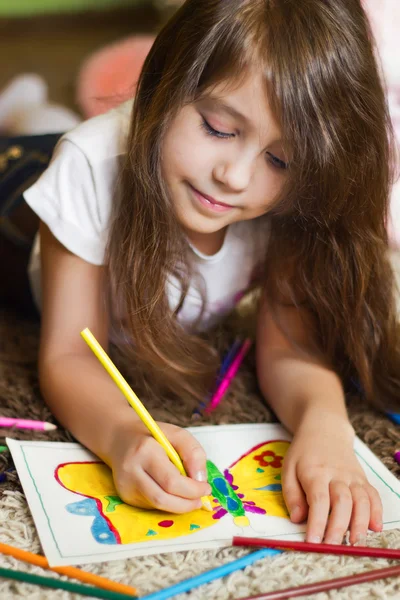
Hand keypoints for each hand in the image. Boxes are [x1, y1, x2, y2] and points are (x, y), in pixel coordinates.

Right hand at [108, 418, 210, 512]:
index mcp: (145, 450)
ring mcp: (125, 485)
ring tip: (191, 498)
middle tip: (201, 499)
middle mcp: (131, 470)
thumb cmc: (152, 436)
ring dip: (178, 506)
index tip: (206, 488)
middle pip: (163, 498)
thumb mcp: (176, 434)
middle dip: (187, 503)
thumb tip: (200, 480)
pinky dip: (167, 503)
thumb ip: (193, 453)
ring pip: (157, 506)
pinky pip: (151, 505)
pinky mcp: (124, 495)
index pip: (171, 480)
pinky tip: (172, 493)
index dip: (192, 490)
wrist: (119, 438)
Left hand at [282, 413, 382, 544]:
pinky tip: (375, 528)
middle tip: (333, 547)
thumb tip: (297, 519)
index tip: (313, 542)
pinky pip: (373, 495)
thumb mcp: (288, 468)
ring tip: (354, 542)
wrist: (324, 430)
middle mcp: (336, 474)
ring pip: (362, 500)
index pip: (318, 499)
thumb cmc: (303, 453)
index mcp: (315, 472)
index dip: (317, 522)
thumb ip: (291, 494)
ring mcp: (352, 476)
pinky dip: (377, 512)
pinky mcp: (362, 478)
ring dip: (360, 523)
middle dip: (339, 527)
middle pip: (342, 502)